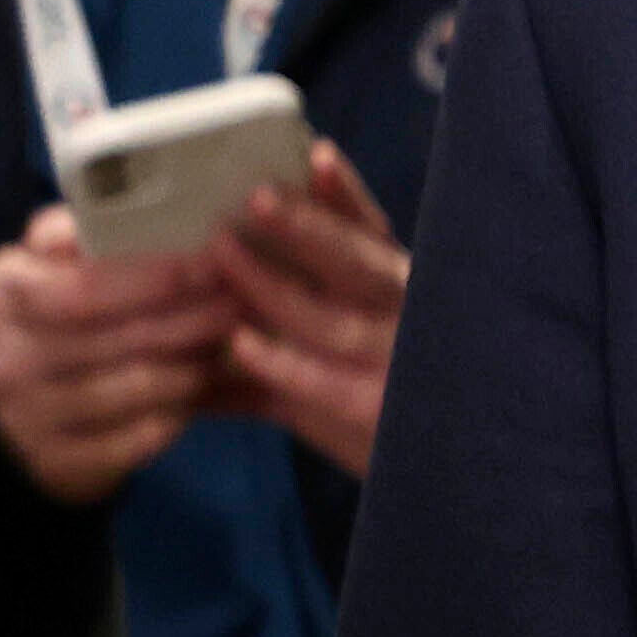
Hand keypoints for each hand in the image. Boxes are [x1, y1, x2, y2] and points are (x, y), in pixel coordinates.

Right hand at [0, 201, 239, 498]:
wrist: (5, 404)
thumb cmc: (39, 320)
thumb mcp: (38, 270)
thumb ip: (67, 237)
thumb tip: (103, 216)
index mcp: (5, 296)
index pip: (86, 288)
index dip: (155, 276)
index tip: (214, 260)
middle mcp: (10, 359)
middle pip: (126, 338)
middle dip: (196, 317)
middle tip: (245, 301)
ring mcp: (32, 416)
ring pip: (142, 387)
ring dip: (197, 363)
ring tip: (234, 342)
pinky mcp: (59, 463)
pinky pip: (141, 438)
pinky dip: (182, 413)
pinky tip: (204, 391)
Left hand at [203, 141, 406, 472]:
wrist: (445, 482)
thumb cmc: (379, 411)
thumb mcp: (329, 363)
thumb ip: (266, 338)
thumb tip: (191, 309)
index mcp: (395, 293)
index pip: (369, 233)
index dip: (343, 196)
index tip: (313, 154)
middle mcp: (406, 318)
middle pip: (359, 262)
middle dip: (308, 228)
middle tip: (256, 196)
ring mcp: (400, 365)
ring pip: (338, 318)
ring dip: (277, 287)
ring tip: (226, 256)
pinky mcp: (386, 413)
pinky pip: (333, 384)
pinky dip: (289, 366)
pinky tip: (246, 347)